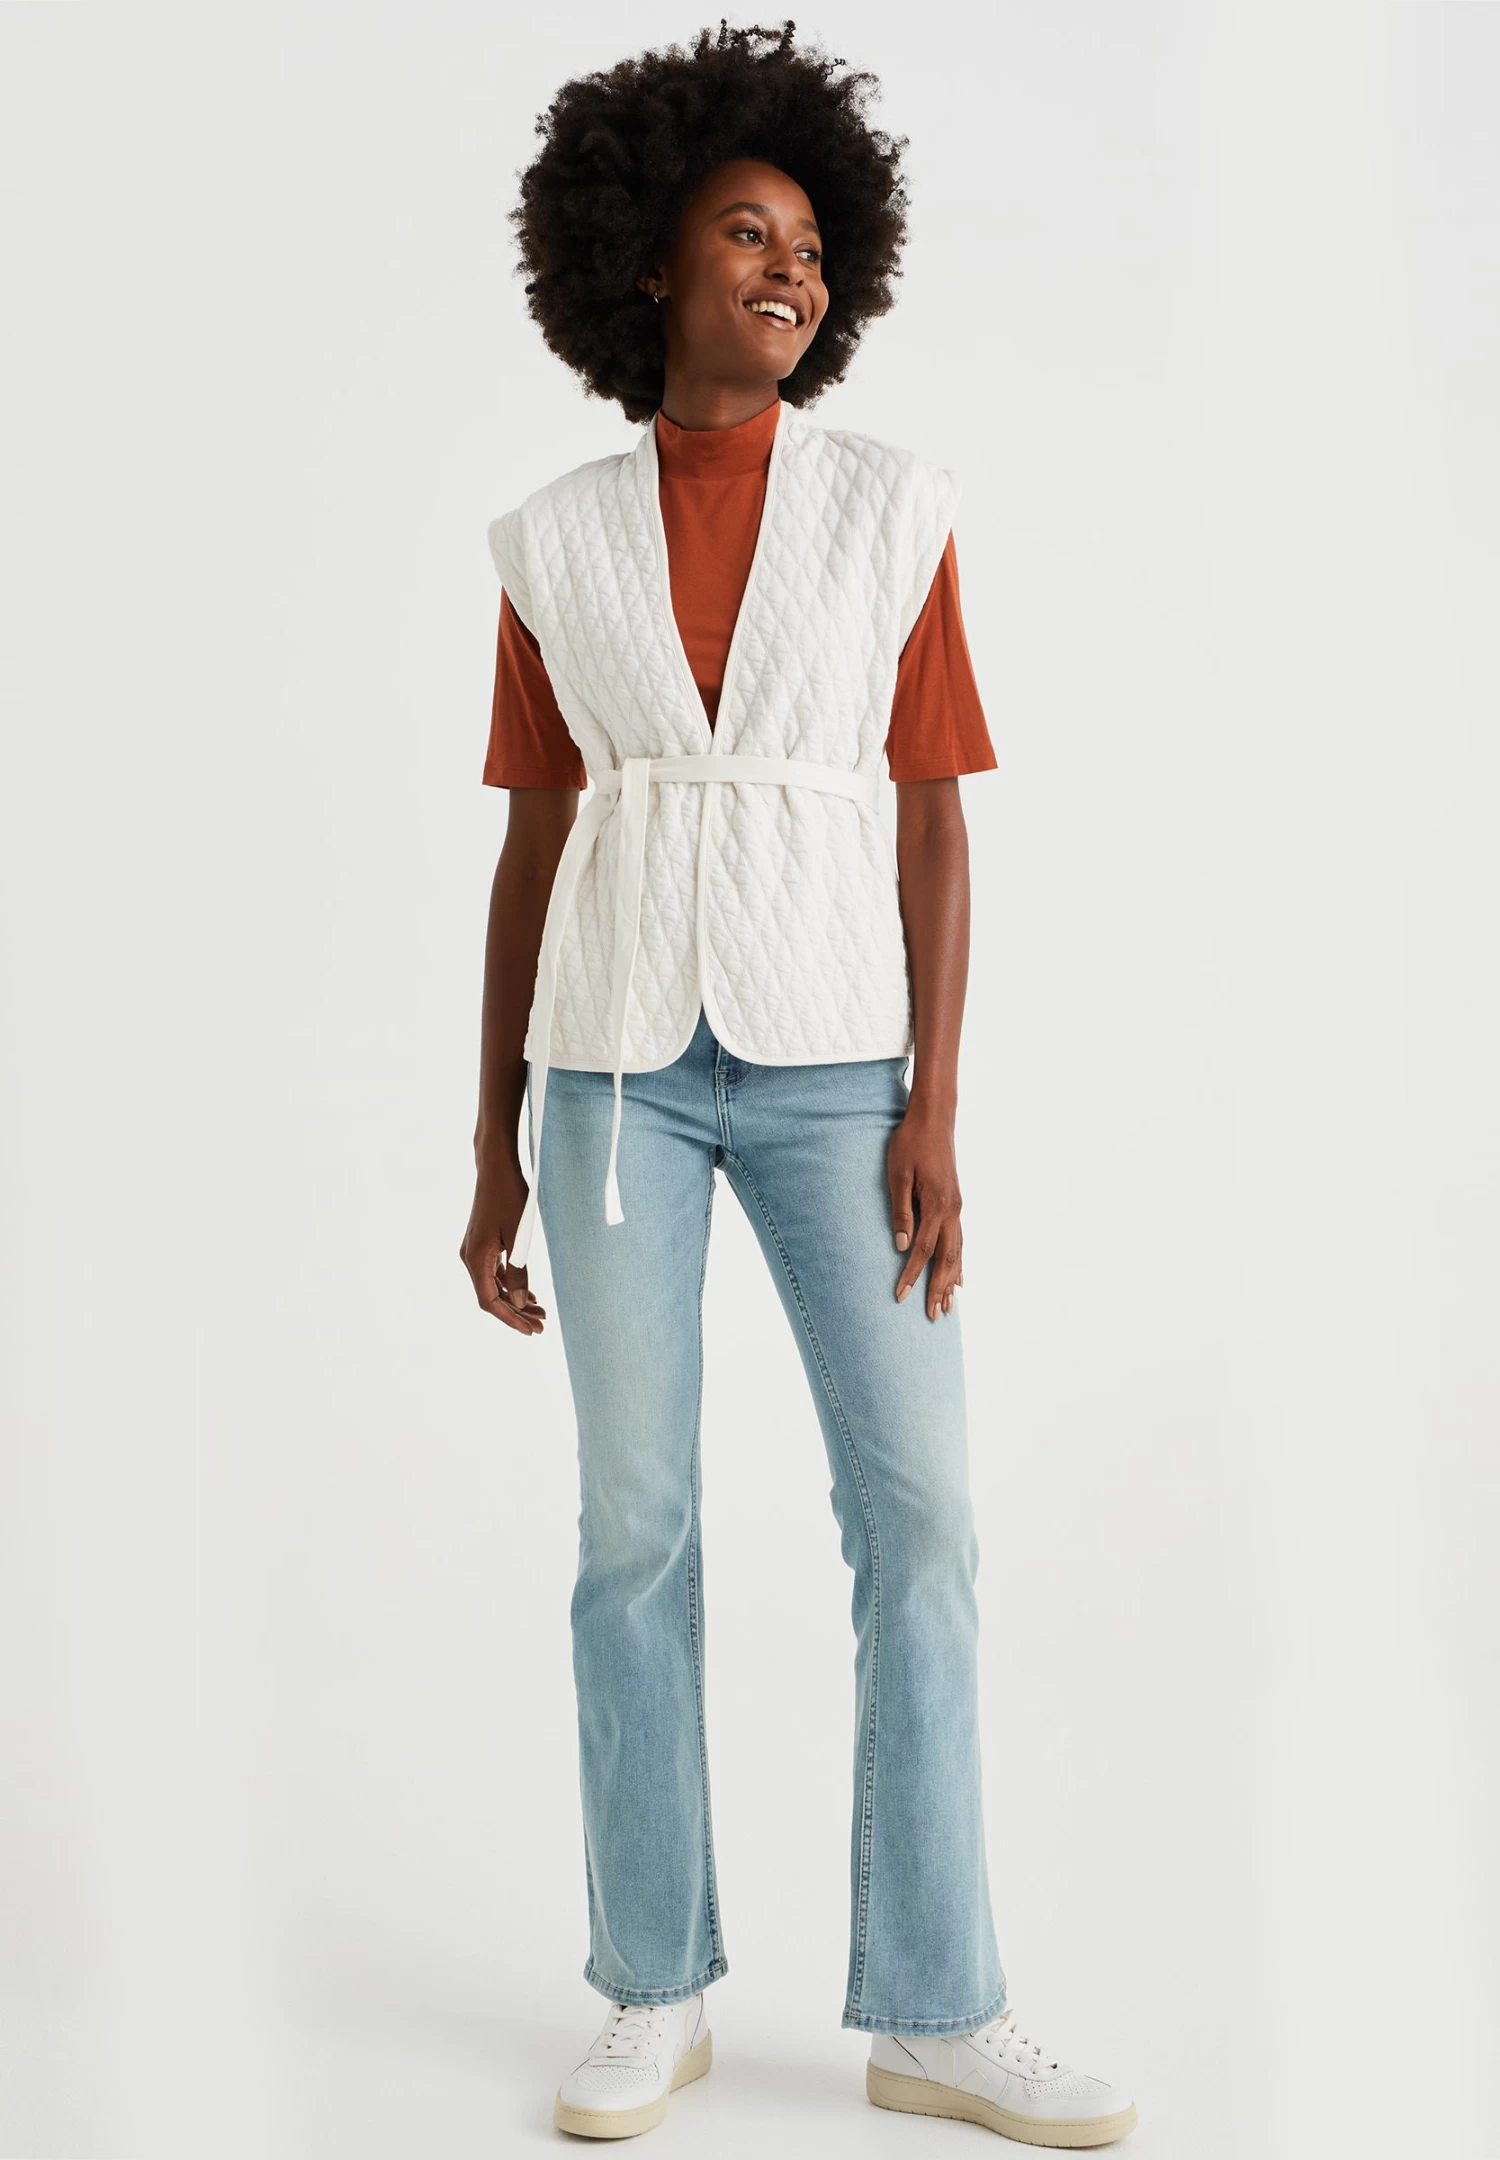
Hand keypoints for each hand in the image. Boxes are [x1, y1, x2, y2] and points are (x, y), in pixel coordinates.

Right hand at [459, 1157, 547, 1335]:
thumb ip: (519, 1271)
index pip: (489, 1301)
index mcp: (475, 1258)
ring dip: (514, 1300)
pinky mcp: (482, 1244)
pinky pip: (494, 1273)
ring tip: (540, 1311)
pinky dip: (510, 1285)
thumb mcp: (519, 1236)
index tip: (532, 1330)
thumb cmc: (509, 1197)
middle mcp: (470, 1258)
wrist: (495, 1168)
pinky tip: (527, 1293)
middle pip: (491, 1297)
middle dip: (516, 1313)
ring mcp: (475, 1251)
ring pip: (494, 1286)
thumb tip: (517, 1303)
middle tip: (542, 1325)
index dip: (510, 1319)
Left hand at [887, 1101, 963, 1320]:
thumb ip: (900, 1210)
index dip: (910, 1276)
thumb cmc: (910, 1143)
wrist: (934, 1118)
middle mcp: (952, 1210)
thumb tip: (902, 1246)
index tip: (900, 1297)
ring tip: (948, 1307)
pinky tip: (958, 1277)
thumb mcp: (897, 1174)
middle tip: (934, 1317)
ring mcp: (957, 1207)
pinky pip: (961, 1240)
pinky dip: (959, 1262)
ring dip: (952, 1281)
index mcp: (937, 1206)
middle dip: (938, 1290)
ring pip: (958, 1253)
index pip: (922, 1251)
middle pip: (946, 1259)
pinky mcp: (956, 1203)